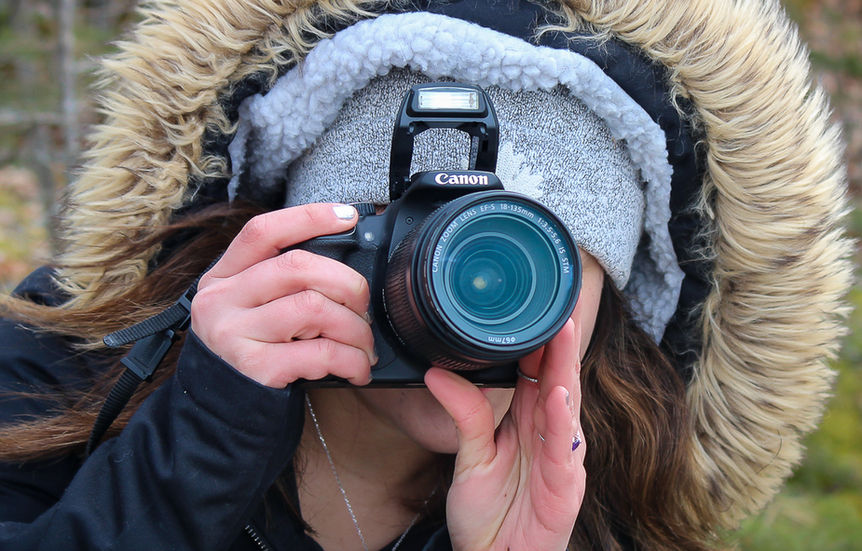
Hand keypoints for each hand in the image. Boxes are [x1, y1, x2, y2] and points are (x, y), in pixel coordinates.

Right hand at [191, 203, 375, 387]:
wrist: (220, 419)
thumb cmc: (250, 359)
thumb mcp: (250, 312)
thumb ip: (280, 286)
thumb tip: (344, 260)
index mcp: (222, 278)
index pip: (262, 232)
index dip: (308, 217)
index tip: (348, 216)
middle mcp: (221, 301)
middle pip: (298, 266)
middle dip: (348, 284)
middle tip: (364, 308)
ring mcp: (234, 334)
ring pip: (315, 308)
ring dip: (355, 328)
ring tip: (363, 345)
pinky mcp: (255, 369)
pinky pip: (321, 353)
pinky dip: (352, 360)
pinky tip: (357, 369)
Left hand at [425, 319, 584, 550]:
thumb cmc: (489, 514)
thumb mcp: (472, 456)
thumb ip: (464, 414)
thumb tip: (436, 372)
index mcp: (531, 424)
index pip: (539, 374)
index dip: (539, 342)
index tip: (533, 307)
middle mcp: (551, 436)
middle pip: (558, 381)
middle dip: (560, 343)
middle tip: (557, 304)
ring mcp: (561, 460)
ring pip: (568, 406)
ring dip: (566, 370)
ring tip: (563, 333)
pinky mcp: (564, 488)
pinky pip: (563, 451)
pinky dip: (563, 424)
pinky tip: (560, 398)